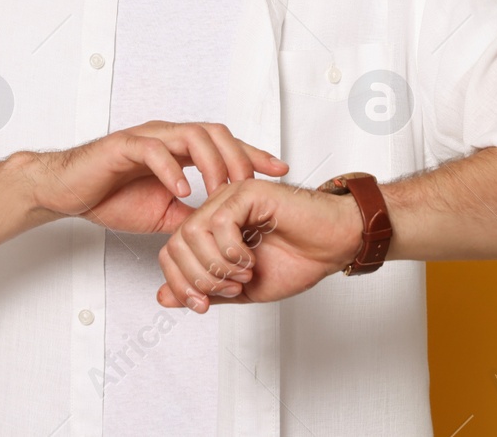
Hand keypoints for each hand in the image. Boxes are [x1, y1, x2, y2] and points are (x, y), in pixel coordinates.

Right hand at [23, 121, 288, 235]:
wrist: (67, 192)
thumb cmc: (110, 196)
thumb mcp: (163, 214)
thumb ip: (192, 216)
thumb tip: (222, 234)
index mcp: (179, 151)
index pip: (225, 146)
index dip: (255, 155)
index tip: (282, 169)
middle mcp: (167, 138)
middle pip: (215, 133)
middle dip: (239, 156)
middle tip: (253, 185)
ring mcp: (146, 139)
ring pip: (190, 135)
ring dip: (212, 161)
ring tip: (222, 188)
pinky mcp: (123, 146)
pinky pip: (153, 151)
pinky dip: (172, 170)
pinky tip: (184, 190)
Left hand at [155, 178, 363, 311]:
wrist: (332, 245)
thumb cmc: (297, 260)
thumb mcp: (241, 288)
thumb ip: (204, 290)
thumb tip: (163, 297)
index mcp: (211, 230)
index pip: (172, 252)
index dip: (181, 284)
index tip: (204, 305)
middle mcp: (216, 210)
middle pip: (176, 243)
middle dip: (199, 278)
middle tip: (231, 288)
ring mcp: (229, 197)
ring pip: (193, 232)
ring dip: (216, 265)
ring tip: (243, 273)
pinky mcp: (247, 191)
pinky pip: (219, 222)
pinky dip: (231, 250)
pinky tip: (250, 258)